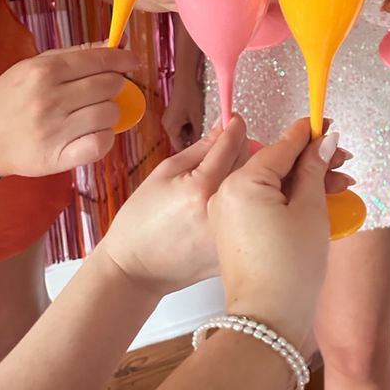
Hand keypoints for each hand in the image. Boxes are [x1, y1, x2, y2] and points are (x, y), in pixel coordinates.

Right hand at [0, 45, 137, 176]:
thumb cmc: (11, 98)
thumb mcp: (35, 66)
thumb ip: (76, 54)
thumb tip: (116, 42)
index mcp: (44, 71)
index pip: (99, 60)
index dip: (122, 59)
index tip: (133, 62)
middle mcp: (50, 99)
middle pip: (109, 86)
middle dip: (114, 86)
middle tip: (105, 91)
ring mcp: (54, 130)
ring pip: (109, 114)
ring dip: (110, 113)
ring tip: (94, 113)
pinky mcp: (56, 157)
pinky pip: (100, 144)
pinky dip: (104, 138)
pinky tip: (94, 134)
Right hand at [100, 117, 248, 296]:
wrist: (135, 269)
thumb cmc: (141, 221)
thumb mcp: (164, 173)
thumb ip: (199, 149)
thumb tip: (224, 126)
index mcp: (200, 188)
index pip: (230, 145)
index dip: (235, 127)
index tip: (235, 120)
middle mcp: (220, 211)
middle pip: (248, 165)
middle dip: (242, 149)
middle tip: (229, 147)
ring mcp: (229, 235)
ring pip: (254, 191)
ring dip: (247, 177)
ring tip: (225, 178)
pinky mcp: (234, 252)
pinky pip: (250, 217)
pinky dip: (247, 204)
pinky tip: (230, 205)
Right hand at [162, 79, 204, 151]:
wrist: (187, 77)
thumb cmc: (191, 95)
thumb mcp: (198, 117)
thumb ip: (201, 134)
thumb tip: (207, 146)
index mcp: (170, 128)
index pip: (180, 148)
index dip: (192, 152)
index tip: (203, 155)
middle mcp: (168, 125)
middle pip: (182, 140)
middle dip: (195, 140)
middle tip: (208, 141)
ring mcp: (171, 119)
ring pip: (185, 132)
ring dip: (195, 131)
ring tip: (205, 127)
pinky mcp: (175, 114)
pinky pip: (184, 124)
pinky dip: (193, 124)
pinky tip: (201, 119)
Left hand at [212, 119, 341, 346]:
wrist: (267, 321)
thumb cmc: (292, 267)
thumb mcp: (311, 210)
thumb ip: (314, 169)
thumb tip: (324, 140)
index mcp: (243, 181)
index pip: (283, 146)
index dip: (310, 134)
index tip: (329, 124)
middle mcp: (226, 191)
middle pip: (275, 164)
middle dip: (310, 161)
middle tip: (342, 160)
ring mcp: (225, 212)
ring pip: (269, 183)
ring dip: (301, 180)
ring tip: (335, 182)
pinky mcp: (229, 229)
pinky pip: (259, 202)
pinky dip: (284, 198)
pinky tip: (312, 198)